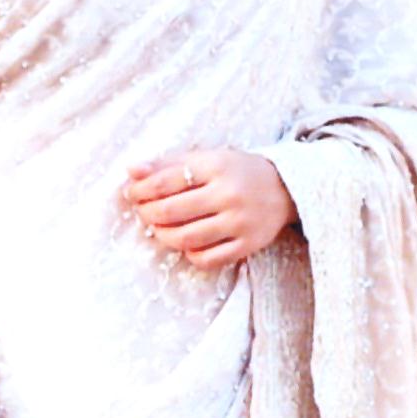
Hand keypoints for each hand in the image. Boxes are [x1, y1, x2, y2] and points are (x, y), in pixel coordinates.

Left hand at [121, 147, 298, 269]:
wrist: (285, 189)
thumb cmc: (237, 172)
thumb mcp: (207, 158)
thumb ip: (169, 163)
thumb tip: (131, 170)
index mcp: (217, 166)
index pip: (167, 181)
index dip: (142, 189)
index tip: (132, 193)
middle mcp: (229, 195)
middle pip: (172, 211)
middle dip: (148, 213)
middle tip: (143, 212)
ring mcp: (240, 223)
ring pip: (187, 238)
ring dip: (164, 235)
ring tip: (159, 229)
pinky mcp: (248, 245)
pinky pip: (208, 259)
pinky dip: (190, 254)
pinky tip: (186, 244)